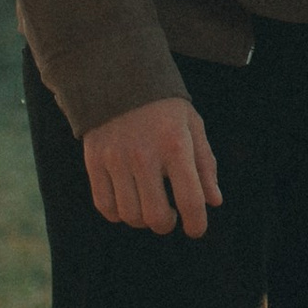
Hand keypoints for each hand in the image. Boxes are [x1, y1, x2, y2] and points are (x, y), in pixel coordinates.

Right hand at [83, 94, 221, 237]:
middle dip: (166, 224)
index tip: (196, 229)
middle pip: (155, 217)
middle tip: (170, 215)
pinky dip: (118, 213)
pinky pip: (105, 206)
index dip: (197, 224)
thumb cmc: (164, 107)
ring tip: (148, 204)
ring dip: (142, 219)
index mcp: (175, 146)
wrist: (119, 78)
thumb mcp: (193, 127)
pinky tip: (128, 201)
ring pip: (130, 215)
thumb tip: (213, 202)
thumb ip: (205, 165)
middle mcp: (144, 156)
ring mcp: (116, 160)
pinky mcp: (94, 162)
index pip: (190, 200)